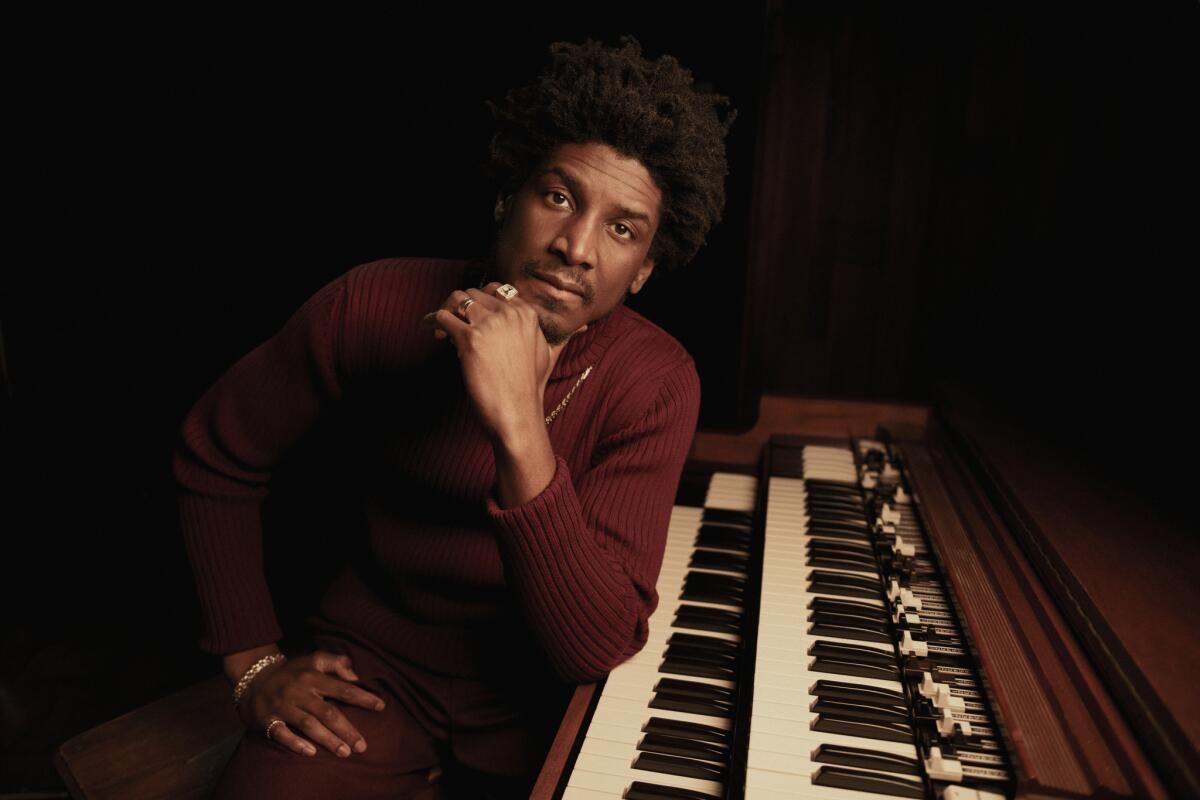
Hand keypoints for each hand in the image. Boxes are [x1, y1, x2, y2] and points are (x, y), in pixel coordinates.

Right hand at [237, 651, 386, 757]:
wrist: (253, 678)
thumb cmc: (291, 672)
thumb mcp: (313, 660)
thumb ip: (335, 663)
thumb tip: (355, 676)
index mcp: (312, 677)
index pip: (342, 688)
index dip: (362, 697)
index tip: (380, 707)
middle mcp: (299, 691)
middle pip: (328, 712)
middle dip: (347, 729)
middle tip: (362, 745)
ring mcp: (283, 706)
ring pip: (309, 724)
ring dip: (328, 740)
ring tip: (345, 752)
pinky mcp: (267, 719)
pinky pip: (281, 733)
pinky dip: (296, 743)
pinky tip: (311, 753)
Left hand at [422, 282, 583, 438]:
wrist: (517, 413)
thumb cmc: (530, 387)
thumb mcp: (550, 354)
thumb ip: (563, 336)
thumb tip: (584, 325)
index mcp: (527, 312)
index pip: (497, 290)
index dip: (481, 303)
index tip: (474, 319)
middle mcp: (509, 313)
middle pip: (474, 293)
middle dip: (461, 308)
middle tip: (453, 327)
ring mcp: (490, 324)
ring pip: (457, 299)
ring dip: (446, 310)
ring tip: (441, 330)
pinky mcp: (470, 339)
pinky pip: (443, 317)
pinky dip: (432, 320)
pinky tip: (430, 329)